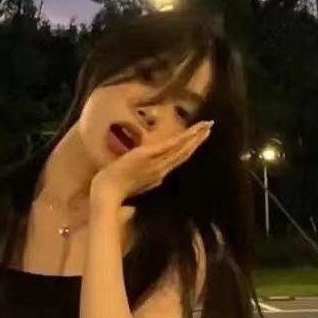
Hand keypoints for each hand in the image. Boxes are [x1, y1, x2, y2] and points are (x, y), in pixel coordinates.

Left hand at [91, 120, 213, 204]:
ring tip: (207, 125)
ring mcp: (157, 163)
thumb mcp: (135, 183)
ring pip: (182, 149)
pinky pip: (171, 146)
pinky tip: (192, 132)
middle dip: (198, 140)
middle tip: (210, 127)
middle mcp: (161, 169)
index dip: (189, 149)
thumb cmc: (115, 188)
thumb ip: (148, 179)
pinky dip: (183, 139)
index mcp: (157, 174)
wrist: (108, 191)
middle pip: (184, 153)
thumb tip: (159, 180)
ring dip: (196, 136)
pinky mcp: (150, 156)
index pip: (177, 159)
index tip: (198, 139)